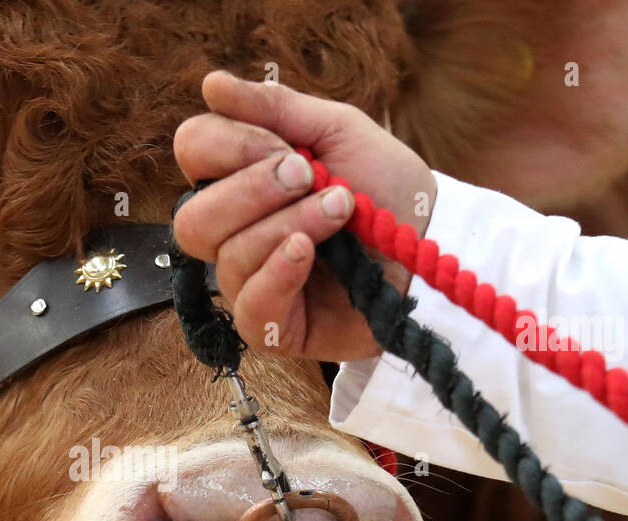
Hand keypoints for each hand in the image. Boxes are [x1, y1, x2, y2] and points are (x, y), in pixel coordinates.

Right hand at [173, 71, 436, 362]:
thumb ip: (274, 108)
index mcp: (238, 181)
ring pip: (229, 256)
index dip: (231, 145)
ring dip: (290, 224)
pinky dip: (277, 273)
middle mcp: (232, 236)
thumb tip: (210, 84)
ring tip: (342, 211)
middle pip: (193, 219)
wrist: (434, 245)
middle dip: (252, 190)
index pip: (193, 154)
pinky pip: (248, 307)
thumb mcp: (337, 131)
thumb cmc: (386, 189)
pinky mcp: (272, 328)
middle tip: (311, 176)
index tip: (287, 146)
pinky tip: (308, 253)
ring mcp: (247, 285)